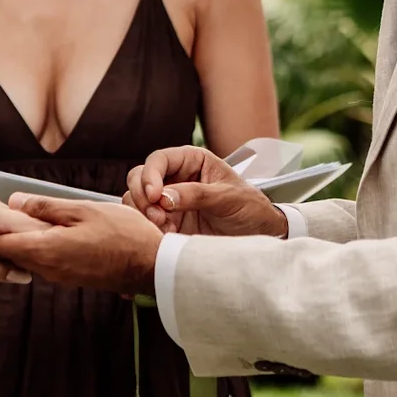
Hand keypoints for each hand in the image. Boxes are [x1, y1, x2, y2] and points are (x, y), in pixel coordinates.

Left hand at [0, 190, 35, 282]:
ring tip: (14, 269)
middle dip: (32, 250)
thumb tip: (22, 276)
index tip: (46, 271)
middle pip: (26, 227)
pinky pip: (0, 224)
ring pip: (14, 227)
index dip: (42, 250)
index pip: (32, 229)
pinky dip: (2, 241)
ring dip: (16, 247)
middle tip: (34, 275)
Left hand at [0, 196, 162, 294]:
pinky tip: (46, 233)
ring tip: (17, 221)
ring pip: (28, 259)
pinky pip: (44, 263)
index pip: (1, 246)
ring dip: (20, 243)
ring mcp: (60, 276)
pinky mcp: (71, 278)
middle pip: (11, 254)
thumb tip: (14, 201)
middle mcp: (48, 269)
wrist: (151, 266)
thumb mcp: (83, 210)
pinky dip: (37, 249)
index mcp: (46, 250)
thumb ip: (46, 207)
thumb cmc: (122, 233)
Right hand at [126, 145, 287, 237]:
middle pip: (139, 177)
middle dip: (142, 195)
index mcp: (192, 161)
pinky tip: (167, 234)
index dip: (151, 175)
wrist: (259, 236)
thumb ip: (197, 194)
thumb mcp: (229, 198)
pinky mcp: (167, 222)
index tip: (154, 195)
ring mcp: (168, 201)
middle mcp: (176, 178)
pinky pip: (144, 221)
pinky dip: (148, 228)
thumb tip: (165, 197)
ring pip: (136, 199)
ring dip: (143, 213)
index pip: (159, 159)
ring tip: (164, 226)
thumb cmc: (250, 208)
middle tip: (157, 215)